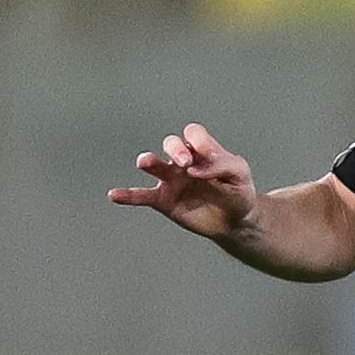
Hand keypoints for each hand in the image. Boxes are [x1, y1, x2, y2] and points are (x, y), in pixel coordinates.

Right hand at [108, 123, 255, 238]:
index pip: (194, 134)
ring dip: (149, 161)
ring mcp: (171, 180)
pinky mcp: (163, 200)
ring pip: (153, 165)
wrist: (235, 220)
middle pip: (171, 144)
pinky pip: (142, 196)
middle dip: (175, 149)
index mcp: (203, 150)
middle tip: (184, 163)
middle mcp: (184, 161)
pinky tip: (114, 195)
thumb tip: (194, 169)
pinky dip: (127, 195)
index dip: (198, 141)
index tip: (206, 155)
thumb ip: (223, 165)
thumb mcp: (240, 174)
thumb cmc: (238, 191)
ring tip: (145, 163)